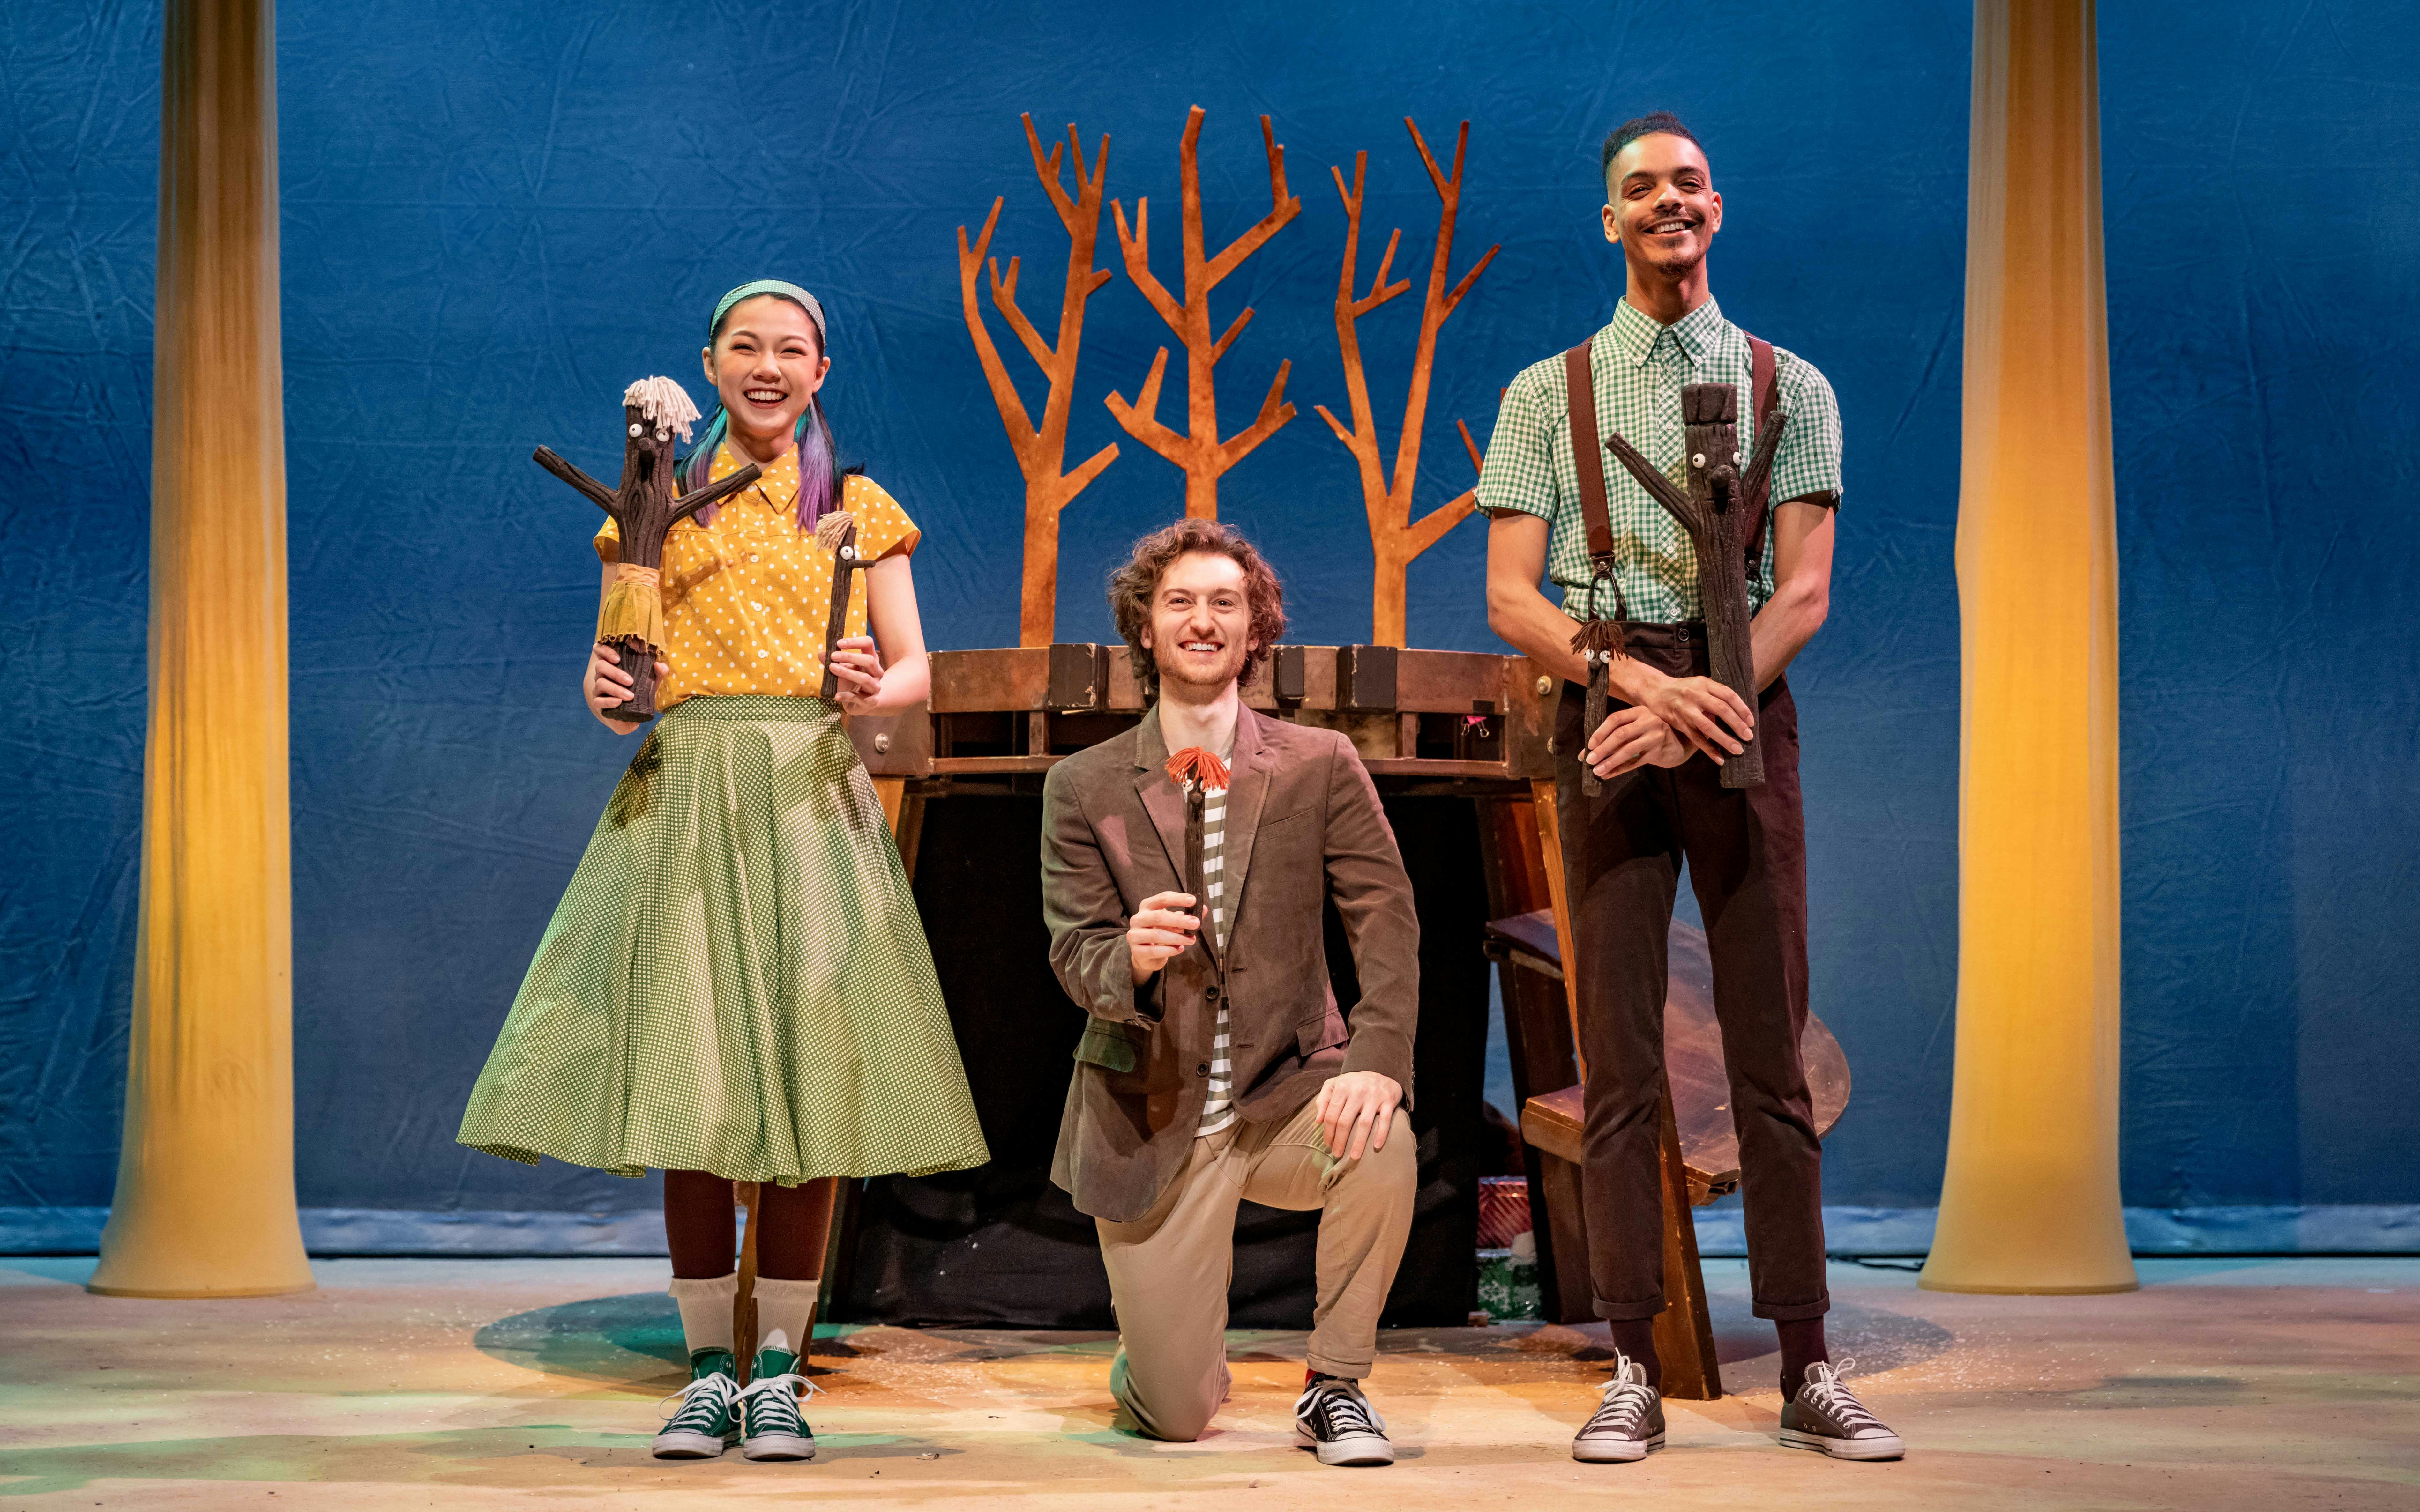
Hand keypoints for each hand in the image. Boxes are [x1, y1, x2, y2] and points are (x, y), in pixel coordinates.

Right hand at [585, 643, 664, 731]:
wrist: (632, 714)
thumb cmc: (639, 691)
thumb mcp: (650, 682)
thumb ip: (656, 673)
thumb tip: (660, 665)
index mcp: (612, 664)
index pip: (600, 650)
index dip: (605, 651)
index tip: (617, 658)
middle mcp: (602, 674)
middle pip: (601, 666)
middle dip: (615, 673)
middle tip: (630, 681)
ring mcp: (598, 688)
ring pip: (600, 683)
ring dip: (615, 689)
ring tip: (630, 696)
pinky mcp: (598, 702)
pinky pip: (598, 701)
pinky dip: (608, 701)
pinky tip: (618, 702)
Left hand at [827, 635, 889, 712]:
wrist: (859, 704)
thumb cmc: (851, 683)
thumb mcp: (842, 669)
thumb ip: (833, 661)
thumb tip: (821, 653)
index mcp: (871, 659)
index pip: (868, 644)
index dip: (855, 642)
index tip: (838, 643)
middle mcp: (877, 672)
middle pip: (869, 660)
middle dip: (850, 657)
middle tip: (832, 656)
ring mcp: (875, 687)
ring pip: (865, 678)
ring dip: (847, 673)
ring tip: (832, 669)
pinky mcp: (871, 701)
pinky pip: (858, 697)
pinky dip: (846, 695)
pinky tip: (835, 695)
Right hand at [1125, 890, 1198, 979]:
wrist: (1145, 954)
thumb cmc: (1161, 932)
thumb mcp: (1174, 922)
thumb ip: (1186, 915)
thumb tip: (1203, 909)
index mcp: (1147, 906)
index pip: (1162, 898)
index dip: (1178, 898)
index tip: (1193, 900)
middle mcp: (1138, 918)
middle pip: (1159, 916)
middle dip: (1179, 920)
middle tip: (1196, 923)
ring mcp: (1134, 934)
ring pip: (1157, 934)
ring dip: (1177, 938)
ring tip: (1191, 940)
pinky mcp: (1136, 951)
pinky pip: (1154, 950)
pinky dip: (1169, 950)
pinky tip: (1179, 949)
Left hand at [1313, 1070, 1402, 1161]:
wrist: (1381, 1073)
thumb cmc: (1354, 1083)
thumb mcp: (1335, 1084)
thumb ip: (1323, 1100)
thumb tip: (1317, 1121)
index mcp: (1342, 1087)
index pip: (1331, 1115)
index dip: (1328, 1132)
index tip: (1328, 1144)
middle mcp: (1357, 1091)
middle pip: (1345, 1121)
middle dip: (1339, 1140)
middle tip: (1337, 1154)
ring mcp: (1374, 1096)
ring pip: (1364, 1123)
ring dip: (1358, 1142)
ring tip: (1354, 1156)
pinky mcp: (1388, 1100)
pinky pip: (1385, 1120)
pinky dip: (1381, 1133)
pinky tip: (1376, 1146)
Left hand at [1584, 705, 1691, 778]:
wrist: (1678, 744)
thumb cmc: (1650, 735)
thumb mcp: (1636, 727)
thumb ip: (1616, 735)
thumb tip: (1586, 751)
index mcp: (1639, 711)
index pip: (1616, 718)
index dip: (1601, 731)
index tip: (1590, 745)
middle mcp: (1649, 721)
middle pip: (1621, 734)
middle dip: (1603, 748)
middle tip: (1590, 760)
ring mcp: (1655, 736)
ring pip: (1628, 749)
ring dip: (1610, 761)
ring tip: (1597, 770)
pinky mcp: (1659, 751)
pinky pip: (1635, 762)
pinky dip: (1620, 769)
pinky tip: (1608, 774)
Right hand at [1637, 667, 1754, 760]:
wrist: (1655, 691)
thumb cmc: (1683, 688)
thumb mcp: (1700, 684)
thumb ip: (1716, 694)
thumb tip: (1739, 712)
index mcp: (1704, 683)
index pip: (1728, 695)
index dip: (1742, 709)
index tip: (1751, 722)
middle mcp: (1695, 695)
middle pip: (1721, 709)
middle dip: (1737, 724)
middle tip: (1748, 737)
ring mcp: (1686, 709)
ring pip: (1708, 726)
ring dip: (1725, 739)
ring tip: (1738, 750)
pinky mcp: (1679, 723)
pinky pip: (1696, 738)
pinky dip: (1709, 749)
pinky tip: (1720, 759)